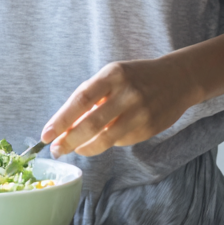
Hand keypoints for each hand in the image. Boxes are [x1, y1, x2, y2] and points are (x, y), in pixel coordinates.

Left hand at [41, 56, 198, 157]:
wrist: (178, 79)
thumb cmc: (136, 77)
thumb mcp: (113, 76)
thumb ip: (91, 97)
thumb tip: (65, 126)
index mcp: (113, 75)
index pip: (80, 99)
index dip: (61, 119)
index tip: (46, 134)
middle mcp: (127, 93)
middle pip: (91, 124)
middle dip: (69, 140)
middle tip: (55, 150)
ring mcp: (140, 112)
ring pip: (105, 139)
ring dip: (85, 148)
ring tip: (74, 149)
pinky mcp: (149, 128)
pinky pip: (120, 141)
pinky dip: (107, 143)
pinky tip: (104, 138)